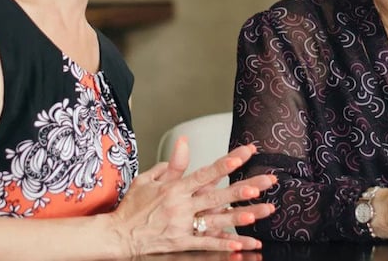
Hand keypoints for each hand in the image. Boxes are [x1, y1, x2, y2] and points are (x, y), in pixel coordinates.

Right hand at [106, 137, 277, 255]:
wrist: (119, 234)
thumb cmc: (132, 207)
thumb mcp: (147, 179)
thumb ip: (170, 164)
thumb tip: (184, 143)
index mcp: (175, 188)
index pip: (206, 172)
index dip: (227, 162)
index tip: (246, 152)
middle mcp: (181, 205)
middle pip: (220, 194)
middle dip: (246, 186)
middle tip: (268, 181)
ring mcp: (182, 225)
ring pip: (218, 219)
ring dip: (242, 215)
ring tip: (264, 211)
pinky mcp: (182, 242)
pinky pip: (207, 243)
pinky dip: (225, 243)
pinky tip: (243, 242)